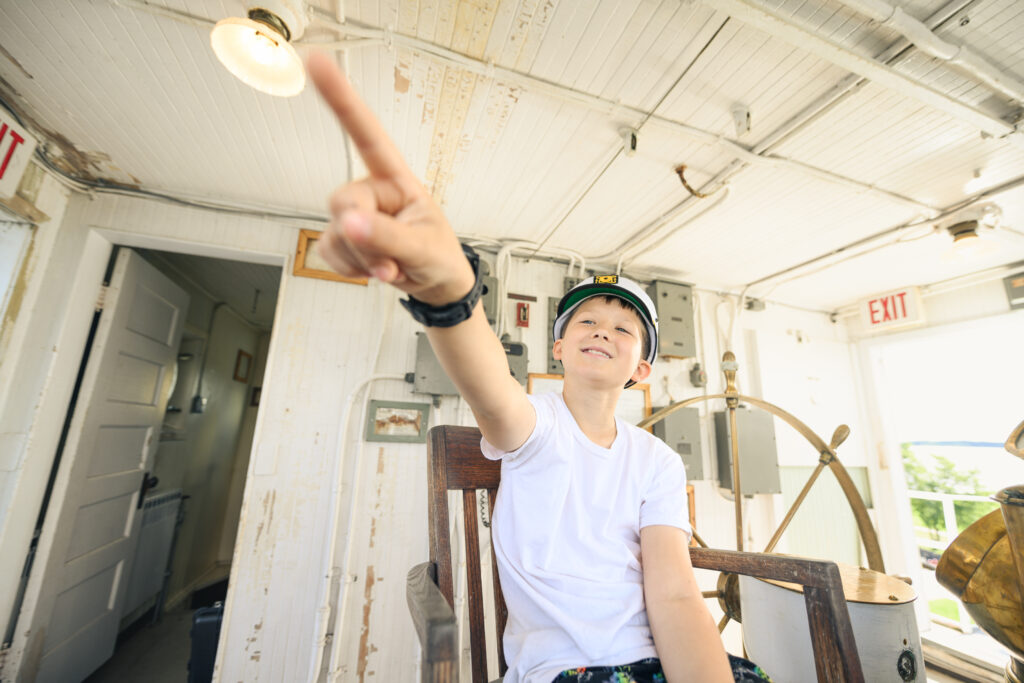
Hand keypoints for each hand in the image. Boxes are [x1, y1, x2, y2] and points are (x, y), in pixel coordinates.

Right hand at [307, 52, 473, 304]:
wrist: (435, 285)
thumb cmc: (439, 255)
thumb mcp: (423, 247)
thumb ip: (388, 236)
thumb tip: (350, 223)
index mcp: (396, 179)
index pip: (366, 133)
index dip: (340, 97)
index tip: (316, 62)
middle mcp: (371, 191)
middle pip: (342, 200)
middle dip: (362, 236)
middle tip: (389, 258)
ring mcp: (355, 216)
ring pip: (335, 232)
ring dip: (362, 259)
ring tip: (392, 266)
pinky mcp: (341, 239)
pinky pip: (327, 252)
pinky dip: (350, 268)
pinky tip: (373, 270)